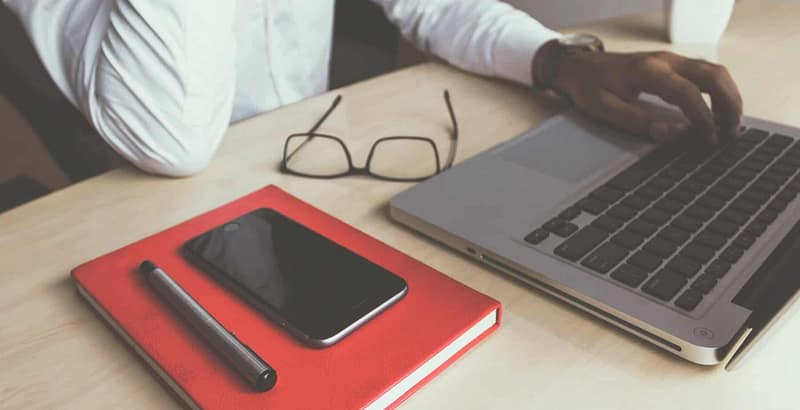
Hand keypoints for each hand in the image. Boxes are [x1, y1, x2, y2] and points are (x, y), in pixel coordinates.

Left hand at [534, 45, 742, 144]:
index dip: (703, 117)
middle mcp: (665, 61)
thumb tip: (668, 134)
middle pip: (712, 75)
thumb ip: (636, 121)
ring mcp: (670, 60)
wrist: (576, 66)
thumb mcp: (604, 109)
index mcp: (648, 72)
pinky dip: (717, 92)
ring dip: (728, 96)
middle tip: (732, 133)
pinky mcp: (670, 65)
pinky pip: (703, 74)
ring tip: (731, 126)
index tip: (709, 139)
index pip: (688, 93)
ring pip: (713, 72)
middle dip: (729, 103)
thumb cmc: (587, 86)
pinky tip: (718, 112)